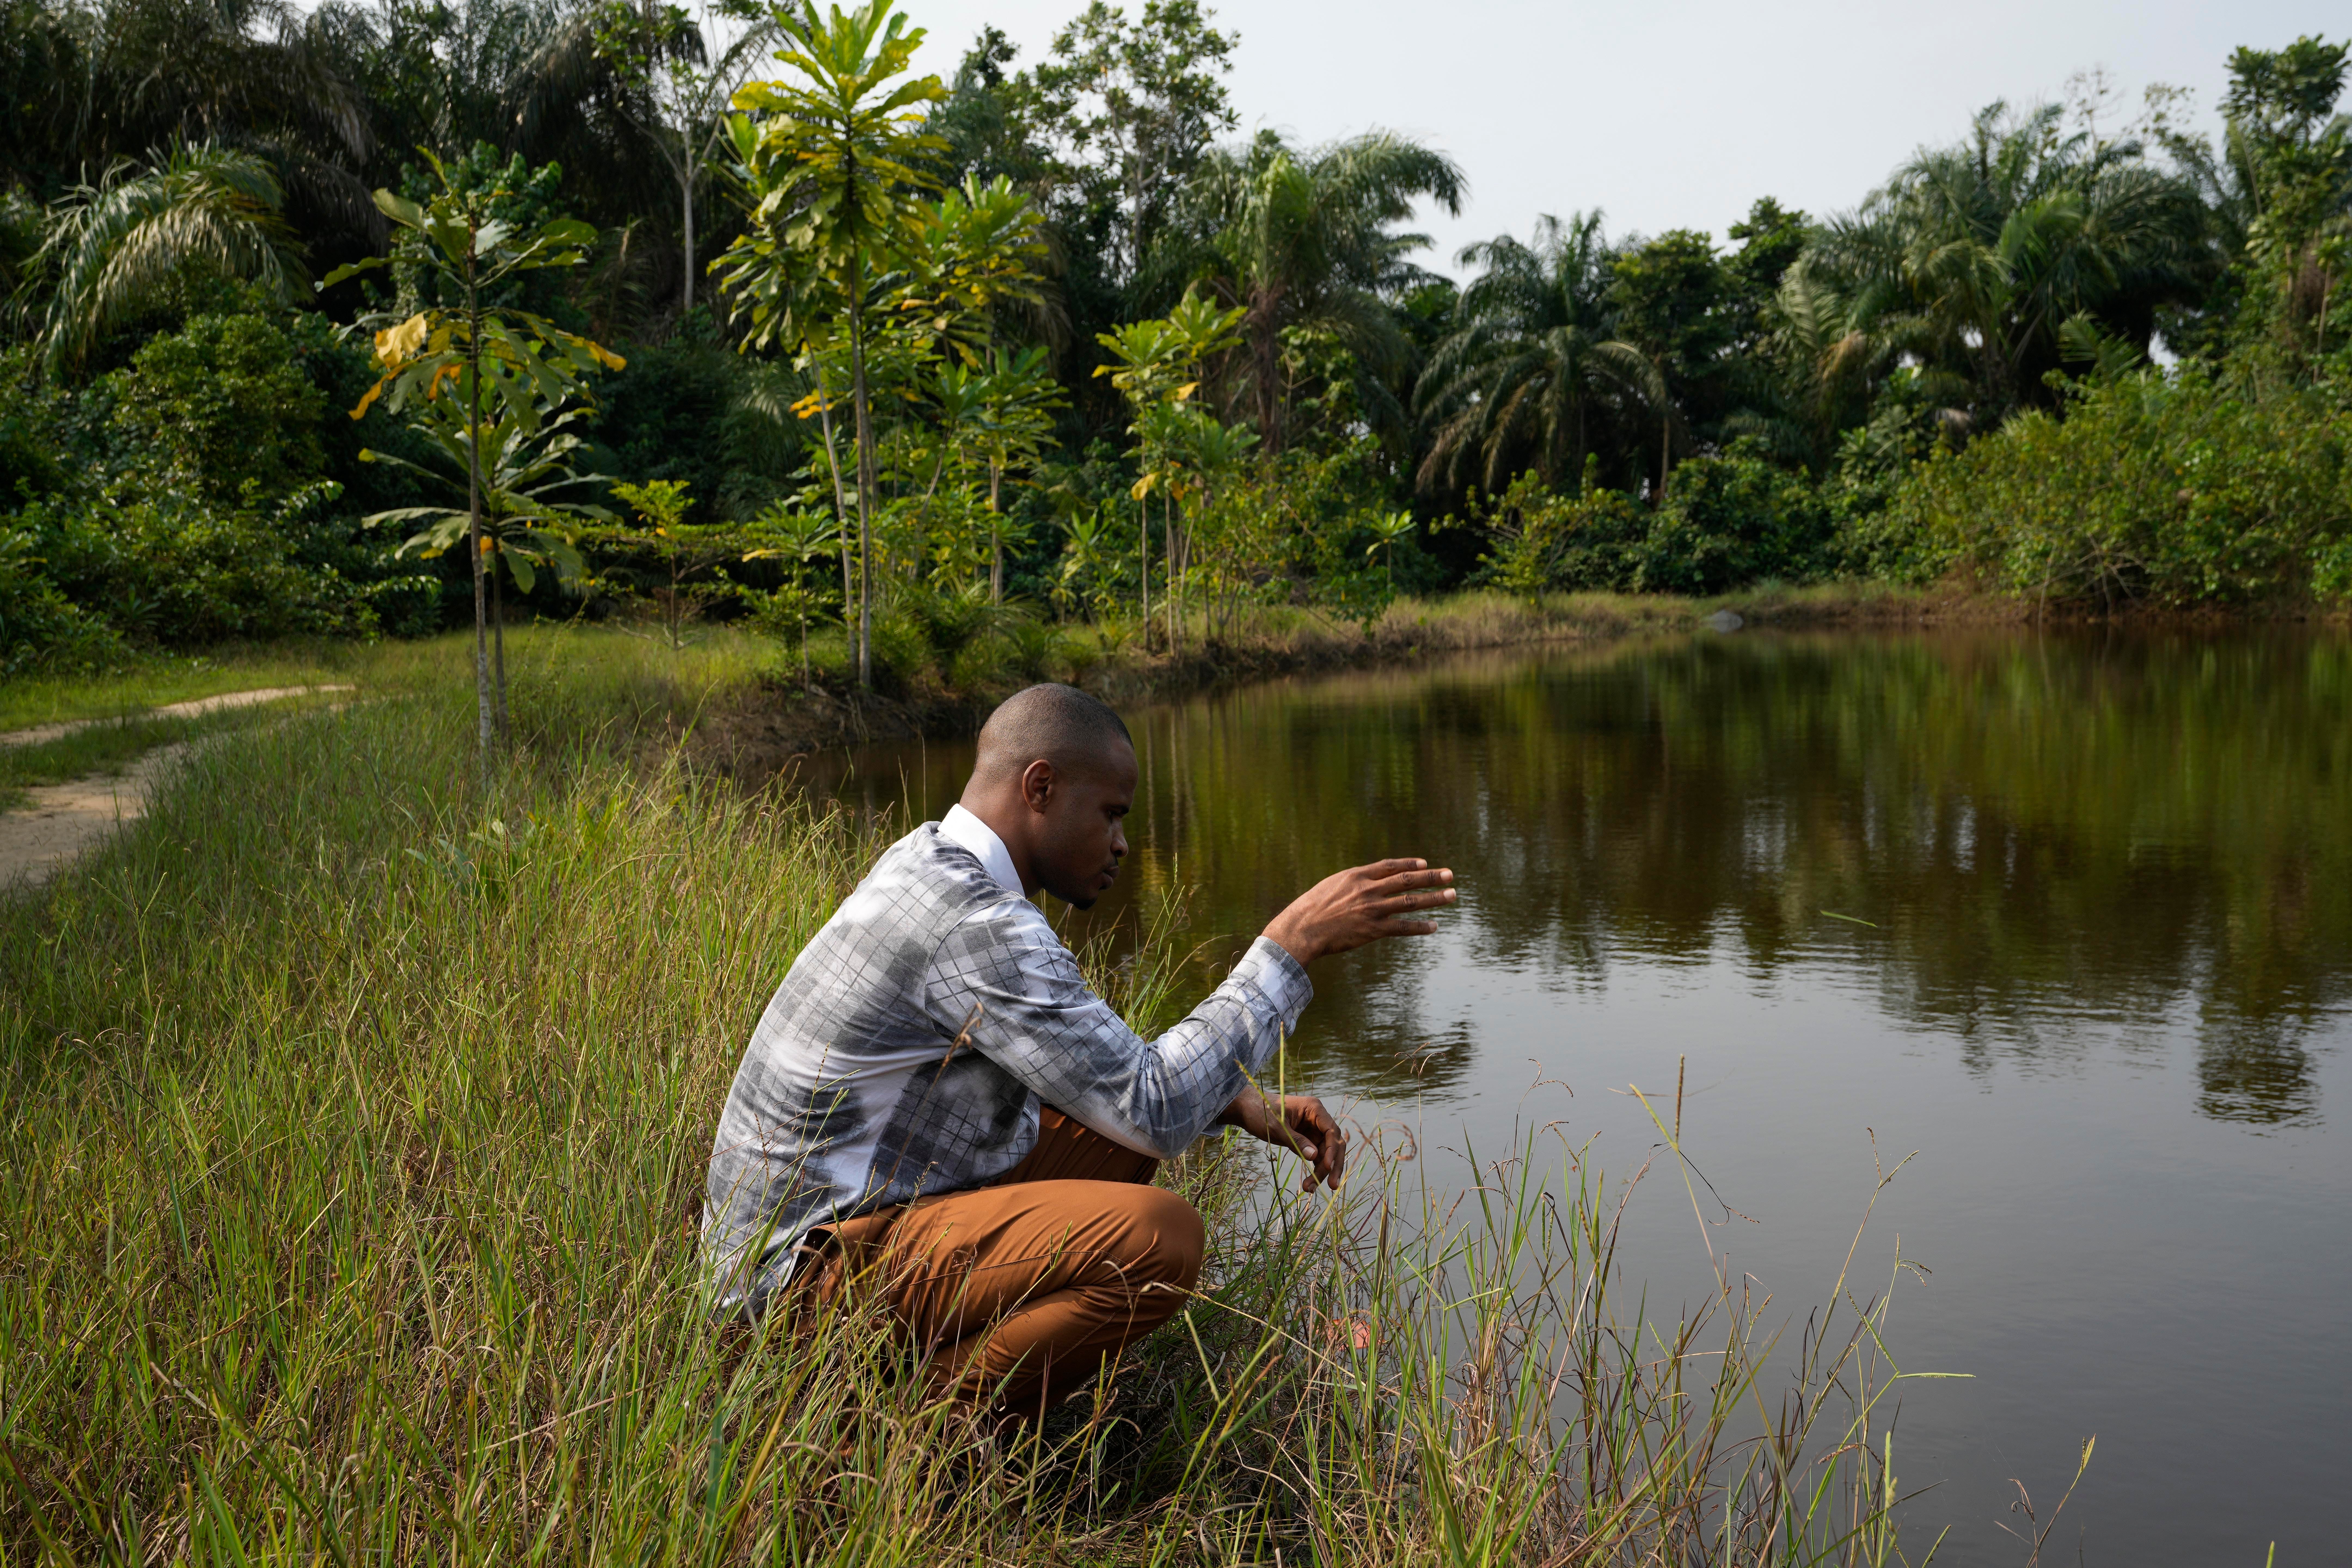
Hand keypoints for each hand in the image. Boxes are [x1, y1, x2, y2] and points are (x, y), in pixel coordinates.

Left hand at [1219, 1090, 1346, 1191]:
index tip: (1327, 1167)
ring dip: (1322, 1172)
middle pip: (1333, 1144)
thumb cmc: (1261, 1112)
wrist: (1247, 1109)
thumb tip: (1314, 1157)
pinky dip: (1314, 1170)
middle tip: (1332, 1185)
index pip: (1331, 1131)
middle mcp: (1317, 1119)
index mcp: (1314, 1109)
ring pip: (1326, 1154)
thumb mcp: (1277, 1128)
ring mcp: (1313, 1130)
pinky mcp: (1307, 1140)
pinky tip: (1309, 1185)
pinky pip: (1316, 1157)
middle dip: (1333, 1165)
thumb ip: (1296, 1141)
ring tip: (1310, 1189)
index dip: (1332, 1150)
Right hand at [1263, 858, 1455, 966]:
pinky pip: (1402, 927)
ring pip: (1410, 901)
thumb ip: (1352, 883)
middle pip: (1406, 880)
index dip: (1409, 864)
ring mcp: (1372, 909)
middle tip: (1450, 875)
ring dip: (1433, 898)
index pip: (1389, 866)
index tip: (1424, 863)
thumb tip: (1367, 882)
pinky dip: (1420, 926)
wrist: (1302, 928)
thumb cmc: (1312, 908)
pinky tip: (1434, 926)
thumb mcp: (1332, 886)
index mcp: (1356, 875)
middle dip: (1431, 877)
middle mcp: (1368, 889)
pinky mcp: (1373, 930)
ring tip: (1451, 896)